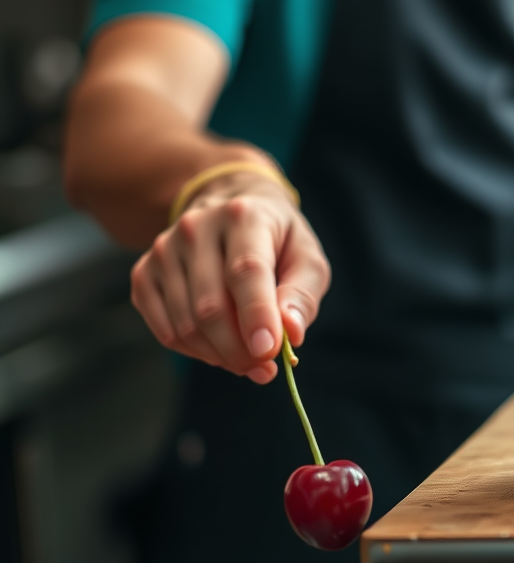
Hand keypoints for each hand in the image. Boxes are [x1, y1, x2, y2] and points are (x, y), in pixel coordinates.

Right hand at [130, 173, 330, 383]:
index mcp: (243, 215)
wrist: (233, 209)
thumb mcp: (306, 257)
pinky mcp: (144, 273)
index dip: (256, 315)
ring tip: (247, 358)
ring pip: (185, 325)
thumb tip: (291, 332)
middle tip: (264, 367)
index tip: (268, 352)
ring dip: (219, 356)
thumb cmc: (277, 241)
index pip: (245, 271)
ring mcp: (164, 250)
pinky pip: (165, 332)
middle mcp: (197, 227)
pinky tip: (219, 348)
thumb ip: (302, 294)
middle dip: (239, 350)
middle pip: (211, 307)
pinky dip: (195, 352)